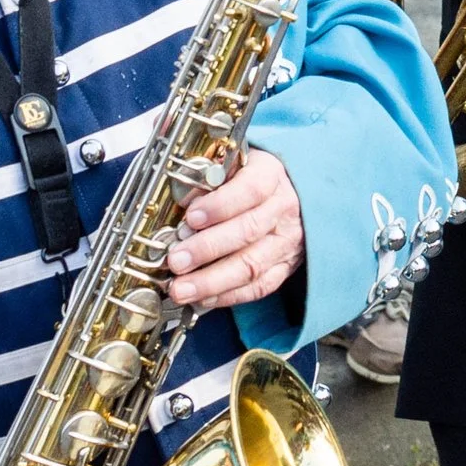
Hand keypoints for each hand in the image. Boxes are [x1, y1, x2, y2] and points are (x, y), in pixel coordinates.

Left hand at [165, 147, 302, 308]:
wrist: (289, 194)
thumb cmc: (248, 179)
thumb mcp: (231, 165)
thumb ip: (206, 179)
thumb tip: (179, 200)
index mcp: (271, 176)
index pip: (251, 190)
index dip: (220, 205)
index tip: (191, 217)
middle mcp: (283, 209)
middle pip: (249, 231)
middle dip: (207, 248)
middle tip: (176, 260)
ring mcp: (286, 241)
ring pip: (252, 265)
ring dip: (212, 281)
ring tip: (180, 289)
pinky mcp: (285, 266)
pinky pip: (259, 287)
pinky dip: (228, 296)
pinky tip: (201, 299)